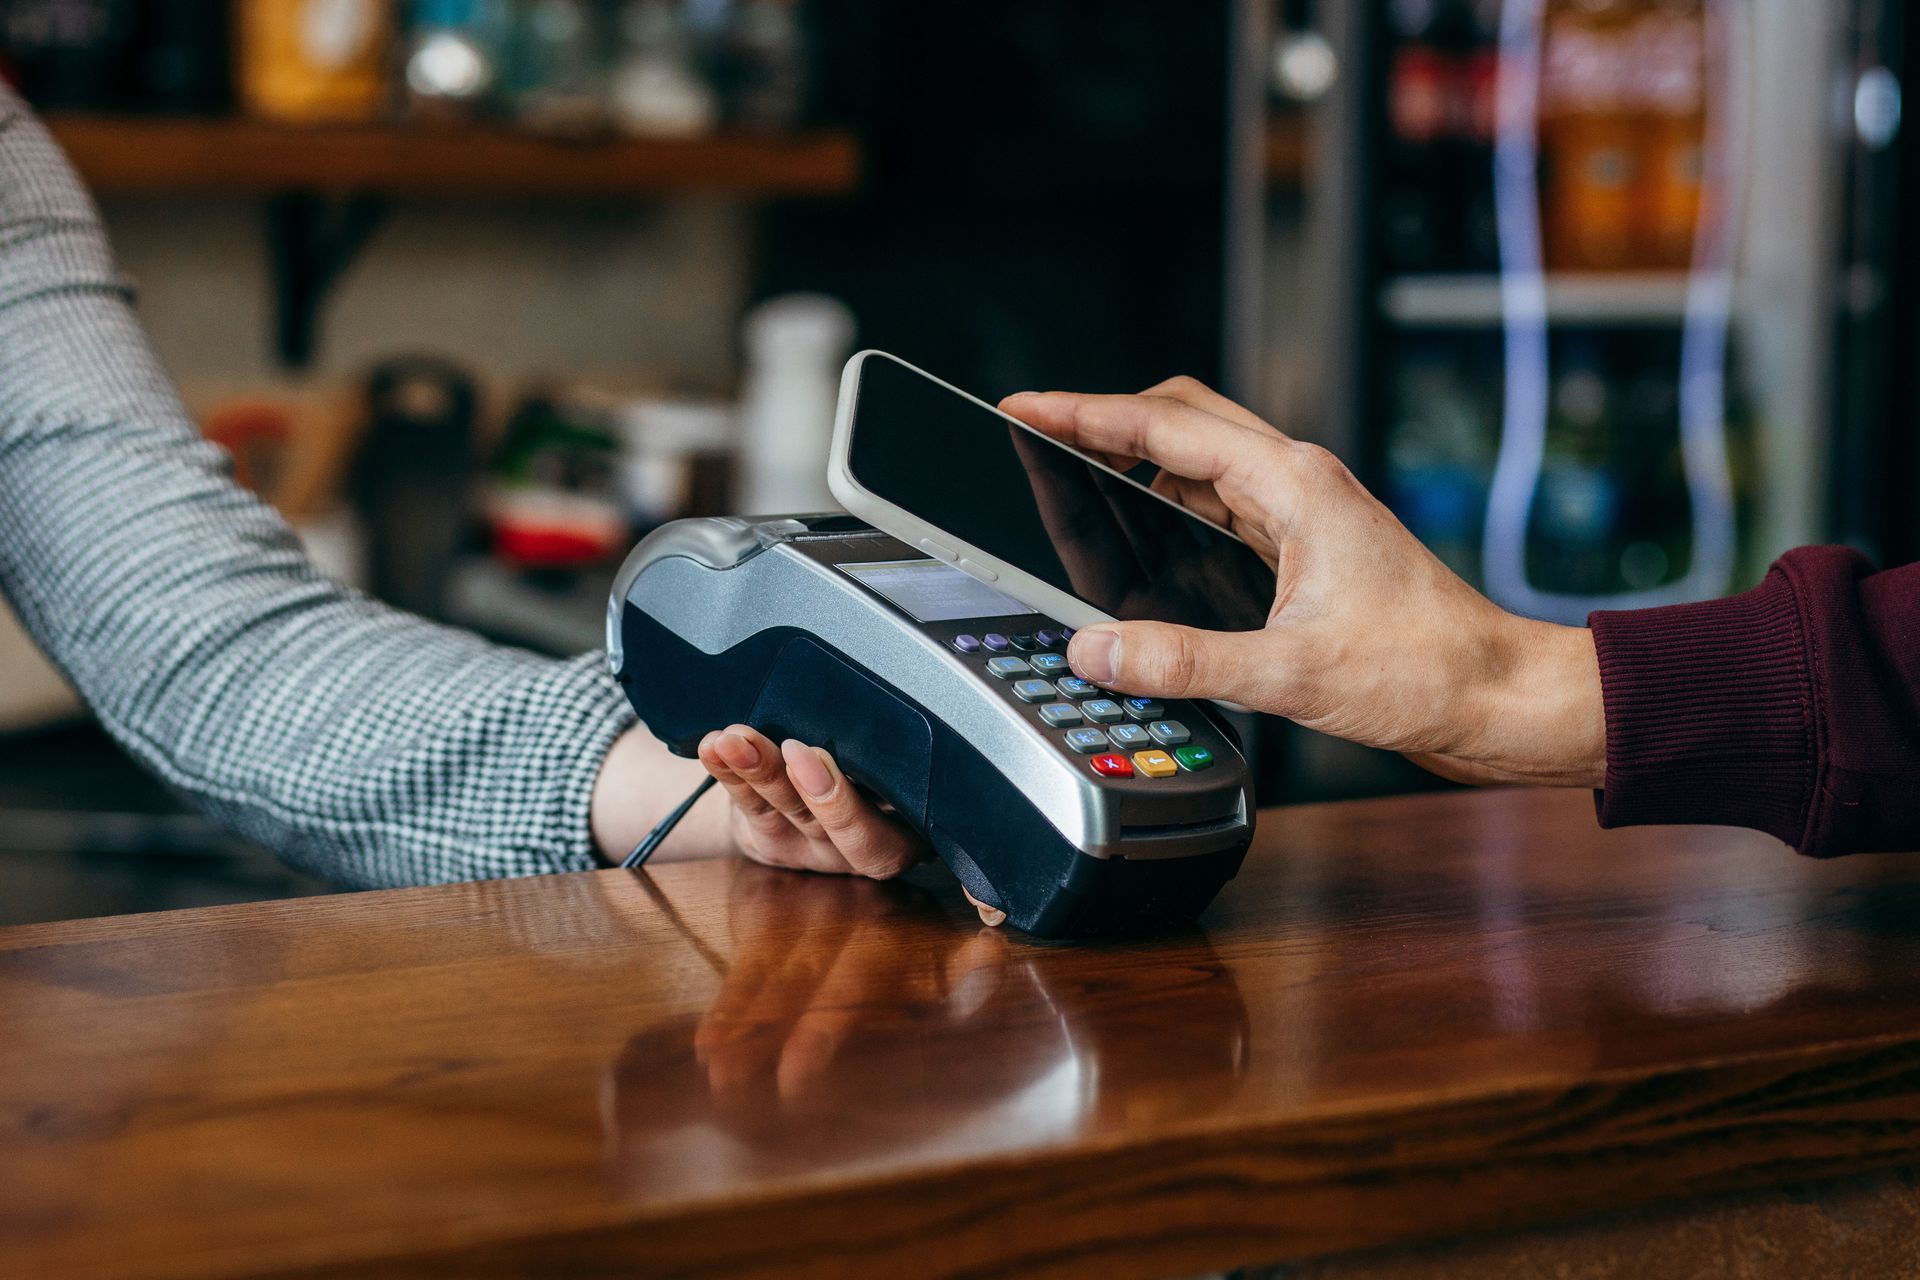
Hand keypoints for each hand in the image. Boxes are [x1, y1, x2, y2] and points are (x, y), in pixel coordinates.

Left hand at [590, 724, 1006, 922]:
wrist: (812, 796)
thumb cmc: (872, 775)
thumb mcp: (900, 779)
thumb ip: (908, 763)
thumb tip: (952, 721)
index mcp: (906, 833)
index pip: (896, 834)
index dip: (866, 809)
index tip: (841, 766)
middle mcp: (858, 847)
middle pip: (841, 827)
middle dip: (819, 792)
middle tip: (799, 752)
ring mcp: (810, 847)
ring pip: (790, 810)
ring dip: (762, 771)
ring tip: (739, 739)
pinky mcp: (767, 837)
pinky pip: (749, 806)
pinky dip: (729, 773)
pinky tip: (716, 748)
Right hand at [999, 378, 1605, 788]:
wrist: (1498, 694)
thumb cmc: (1426, 670)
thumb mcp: (1291, 673)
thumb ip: (1185, 660)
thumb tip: (1098, 653)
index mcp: (1292, 484)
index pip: (1163, 427)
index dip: (1083, 414)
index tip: (1024, 408)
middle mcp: (1297, 482)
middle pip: (1181, 418)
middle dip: (1106, 421)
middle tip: (1040, 437)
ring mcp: (1305, 511)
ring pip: (1201, 458)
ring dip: (1138, 461)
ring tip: (1075, 481)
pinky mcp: (1307, 546)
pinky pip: (1221, 502)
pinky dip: (1170, 504)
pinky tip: (1144, 538)